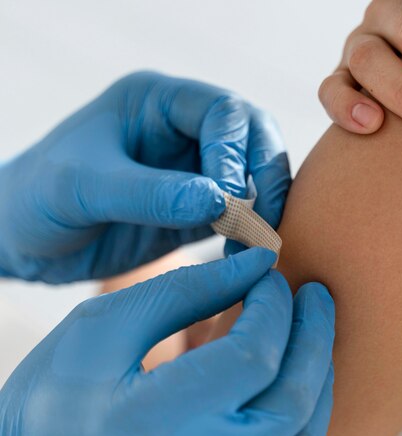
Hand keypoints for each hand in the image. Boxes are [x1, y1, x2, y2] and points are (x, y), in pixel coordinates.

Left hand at [0, 71, 290, 282]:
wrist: (24, 241)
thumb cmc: (38, 199)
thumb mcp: (82, 187)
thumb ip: (149, 192)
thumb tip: (219, 202)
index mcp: (158, 103)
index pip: (223, 112)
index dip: (235, 153)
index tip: (227, 200)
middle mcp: (184, 131)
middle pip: (254, 137)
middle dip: (265, 176)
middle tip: (261, 219)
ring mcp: (195, 170)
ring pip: (256, 175)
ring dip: (263, 207)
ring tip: (254, 244)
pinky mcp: (198, 210)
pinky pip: (241, 213)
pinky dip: (250, 233)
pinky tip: (243, 255)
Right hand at [0, 248, 334, 435]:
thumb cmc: (56, 394)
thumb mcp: (103, 328)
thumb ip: (184, 292)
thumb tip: (255, 264)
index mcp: (154, 421)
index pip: (251, 357)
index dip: (272, 305)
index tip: (270, 273)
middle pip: (291, 400)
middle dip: (315, 335)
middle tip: (315, 293)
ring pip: (303, 432)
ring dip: (317, 371)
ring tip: (310, 328)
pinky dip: (304, 407)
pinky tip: (294, 372)